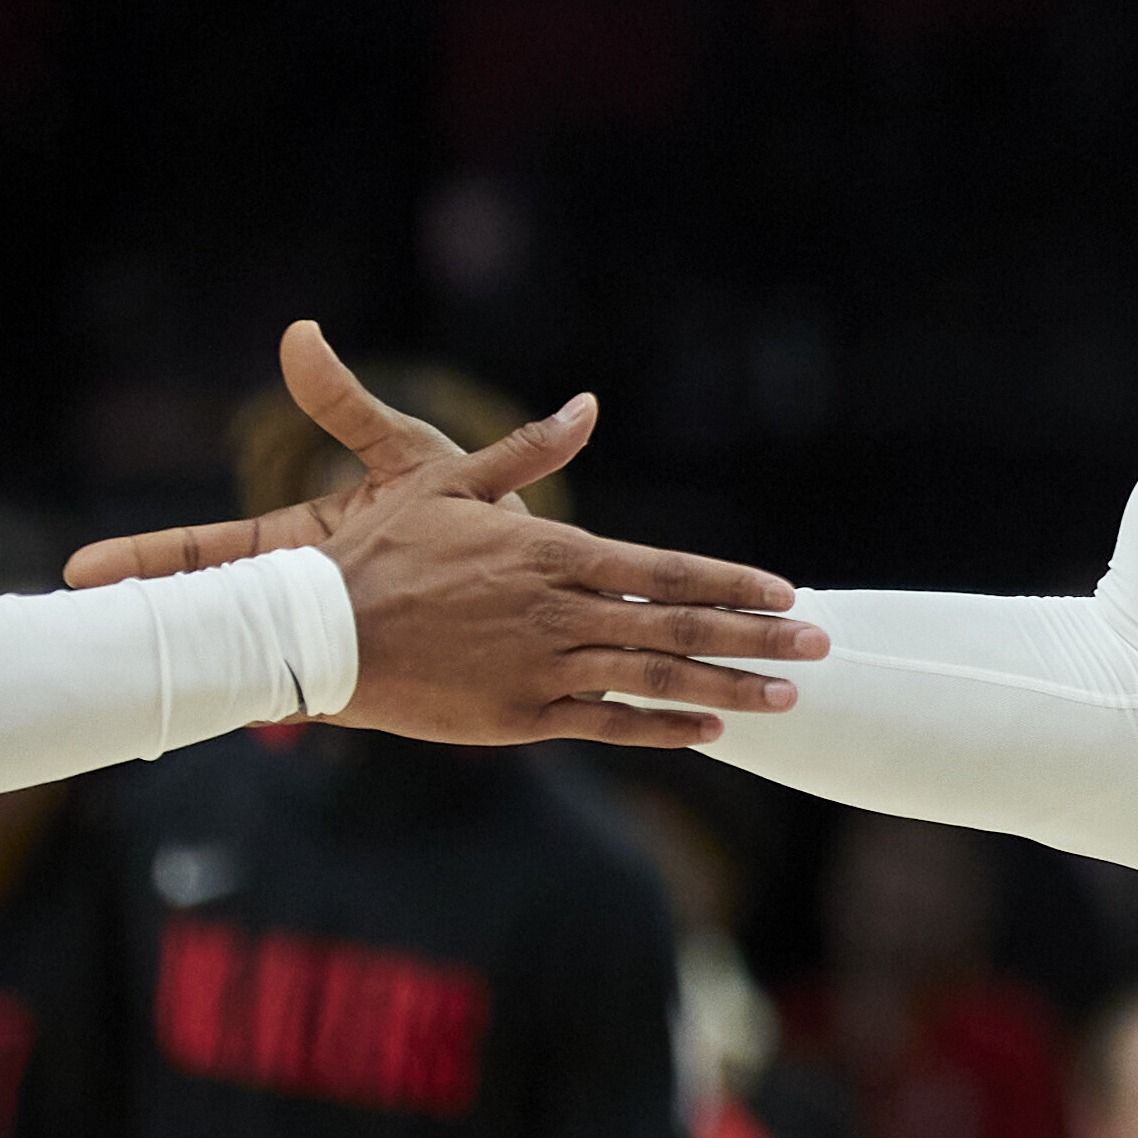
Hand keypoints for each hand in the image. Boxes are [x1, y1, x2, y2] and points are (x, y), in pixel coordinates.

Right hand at [68, 323, 827, 749]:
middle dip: (756, 634)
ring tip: (785, 694)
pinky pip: (605, 725)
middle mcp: (557, 611)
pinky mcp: (516, 717)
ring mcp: (540, 669)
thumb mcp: (447, 478)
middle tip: (821, 644)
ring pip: (653, 680)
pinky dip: (660, 729)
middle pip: (675, 625)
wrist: (315, 629)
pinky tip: (709, 732)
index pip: (662, 568)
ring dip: (726, 686)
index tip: (787, 588)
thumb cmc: (380, 548)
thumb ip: (526, 451)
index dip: (729, 580)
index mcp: (548, 549)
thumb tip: (584, 405)